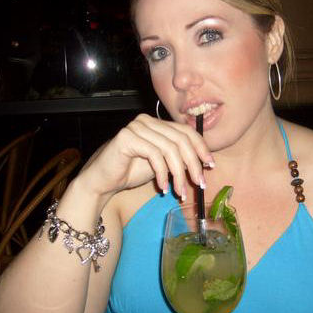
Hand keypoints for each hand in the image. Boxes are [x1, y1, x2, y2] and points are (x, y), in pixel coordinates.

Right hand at [76, 114, 213, 199]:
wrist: (102, 181)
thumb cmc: (130, 172)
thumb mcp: (161, 163)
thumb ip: (178, 157)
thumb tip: (204, 162)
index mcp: (156, 123)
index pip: (186, 131)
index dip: (201, 147)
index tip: (209, 165)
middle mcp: (147, 121)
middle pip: (181, 139)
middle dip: (193, 163)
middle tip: (199, 183)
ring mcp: (136, 127)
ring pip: (170, 149)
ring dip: (178, 174)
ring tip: (179, 191)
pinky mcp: (127, 137)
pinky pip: (154, 155)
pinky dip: (162, 174)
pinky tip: (162, 188)